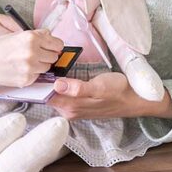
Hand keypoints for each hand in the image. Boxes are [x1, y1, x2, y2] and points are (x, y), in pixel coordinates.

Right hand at [0, 29, 63, 88]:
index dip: (55, 46)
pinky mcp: (28, 79)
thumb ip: (35, 34)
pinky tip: (22, 69)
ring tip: (27, 62)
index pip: (57, 43)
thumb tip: (50, 36)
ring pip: (47, 67)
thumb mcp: (16, 34)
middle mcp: (33, 51)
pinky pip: (38, 76)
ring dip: (41, 65)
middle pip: (54, 56)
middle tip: (37, 55)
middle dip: (47, 55)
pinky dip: (33, 73)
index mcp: (31, 37)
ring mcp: (30, 66)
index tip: (53, 47)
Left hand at [48, 72, 171, 119]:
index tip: (37, 66)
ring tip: (48, 64)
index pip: (46, 96)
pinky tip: (59, 72)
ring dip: (50, 81)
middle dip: (43, 80)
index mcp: (71, 107)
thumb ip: (77, 88)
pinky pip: (63, 94)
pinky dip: (58, 83)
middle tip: (42, 60)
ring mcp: (74, 108)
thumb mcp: (99, 87)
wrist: (134, 99)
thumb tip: (56, 85)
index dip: (40, 82)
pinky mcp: (80, 104)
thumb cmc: (118, 91)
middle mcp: (70, 110)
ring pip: (55, 94)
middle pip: (48, 95)